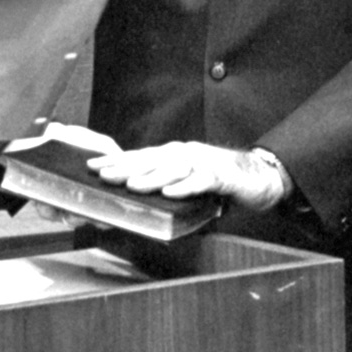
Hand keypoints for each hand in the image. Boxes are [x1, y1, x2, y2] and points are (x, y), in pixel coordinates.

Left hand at [88, 141, 291, 211]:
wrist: (259, 175)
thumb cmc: (219, 179)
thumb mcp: (186, 180)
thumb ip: (165, 186)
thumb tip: (134, 198)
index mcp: (173, 154)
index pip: (139, 156)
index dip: (116, 161)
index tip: (92, 166)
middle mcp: (185, 154)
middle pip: (151, 160)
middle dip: (125, 167)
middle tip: (103, 175)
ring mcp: (203, 162)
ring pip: (173, 169)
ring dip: (151, 177)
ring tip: (132, 185)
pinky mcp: (221, 175)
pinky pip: (201, 180)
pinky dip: (186, 187)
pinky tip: (172, 194)